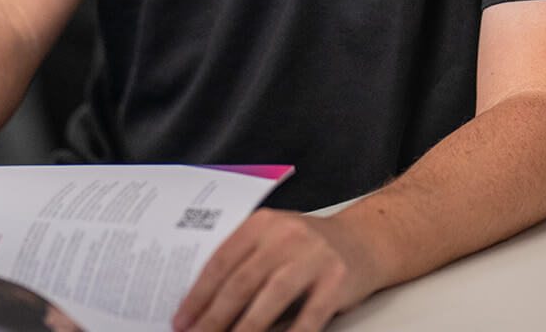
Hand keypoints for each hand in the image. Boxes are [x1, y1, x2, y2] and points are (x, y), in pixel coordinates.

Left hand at [172, 209, 379, 331]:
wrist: (365, 241)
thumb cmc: (308, 246)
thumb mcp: (273, 239)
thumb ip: (243, 261)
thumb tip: (202, 305)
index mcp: (263, 223)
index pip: (221, 260)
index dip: (198, 294)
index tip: (181, 319)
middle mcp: (287, 235)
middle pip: (241, 281)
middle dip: (214, 316)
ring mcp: (314, 257)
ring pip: (270, 298)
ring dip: (244, 329)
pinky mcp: (336, 281)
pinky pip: (309, 316)